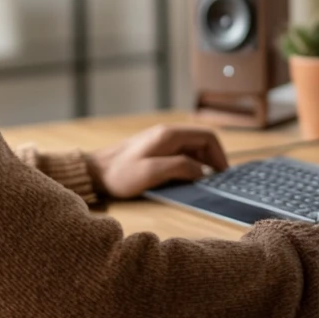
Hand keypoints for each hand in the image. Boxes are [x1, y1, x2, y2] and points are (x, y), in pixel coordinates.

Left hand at [87, 125, 228, 198]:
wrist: (95, 173)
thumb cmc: (121, 174)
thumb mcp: (152, 172)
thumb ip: (180, 168)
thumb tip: (201, 171)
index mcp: (170, 135)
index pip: (208, 137)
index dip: (220, 155)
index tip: (223, 174)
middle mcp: (168, 134)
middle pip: (202, 142)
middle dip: (213, 160)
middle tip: (217, 182)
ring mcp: (161, 141)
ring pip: (193, 148)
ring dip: (202, 164)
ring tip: (205, 183)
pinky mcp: (156, 150)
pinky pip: (181, 154)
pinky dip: (190, 165)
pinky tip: (188, 180)